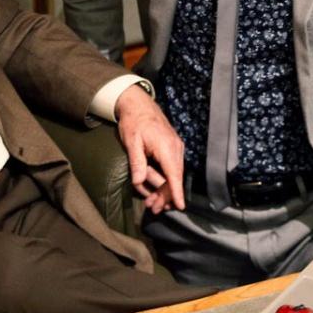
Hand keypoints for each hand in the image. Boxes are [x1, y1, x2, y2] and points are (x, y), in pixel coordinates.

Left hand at [115, 83, 185, 212]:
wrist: (138, 104)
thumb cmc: (134, 121)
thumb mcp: (131, 142)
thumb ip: (137, 162)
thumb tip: (139, 182)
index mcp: (166, 147)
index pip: (174, 174)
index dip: (177, 192)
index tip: (181, 206)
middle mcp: (175, 148)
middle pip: (174, 178)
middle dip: (165, 196)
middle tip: (153, 208)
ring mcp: (176, 147)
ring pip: (173, 174)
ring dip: (164, 189)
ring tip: (152, 201)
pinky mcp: (173, 147)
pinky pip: (171, 167)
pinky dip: (165, 178)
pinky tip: (155, 187)